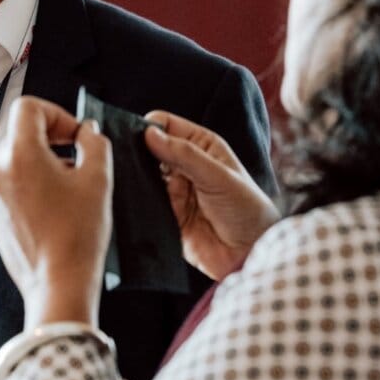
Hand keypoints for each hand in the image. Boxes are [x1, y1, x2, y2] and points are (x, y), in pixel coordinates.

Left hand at [0, 96, 112, 329]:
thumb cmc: (77, 236)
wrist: (58, 285)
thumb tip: (88, 132)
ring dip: (41, 161)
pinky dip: (30, 183)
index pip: (28, 108)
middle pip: (20, 132)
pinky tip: (55, 205)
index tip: (74, 134)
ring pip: (14, 159)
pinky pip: (9, 184)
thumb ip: (95, 143)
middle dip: (51, 137)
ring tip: (69, 184)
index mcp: (20, 155)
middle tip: (77, 156)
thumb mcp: (98, 180)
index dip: (56, 114)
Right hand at [144, 111, 279, 279]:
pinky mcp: (166, 213)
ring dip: (139, 179)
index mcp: (201, 145)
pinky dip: (140, 201)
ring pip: (144, 176)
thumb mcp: (218, 175)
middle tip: (129, 160)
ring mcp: (174, 190)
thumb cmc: (247, 209)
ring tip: (137, 183)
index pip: (166, 125)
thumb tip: (150, 133)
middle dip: (139, 153)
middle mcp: (185, 165)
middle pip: (150, 150)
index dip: (150, 128)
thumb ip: (184, 154)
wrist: (250, 254)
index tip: (137, 137)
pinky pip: (145, 202)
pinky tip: (140, 202)